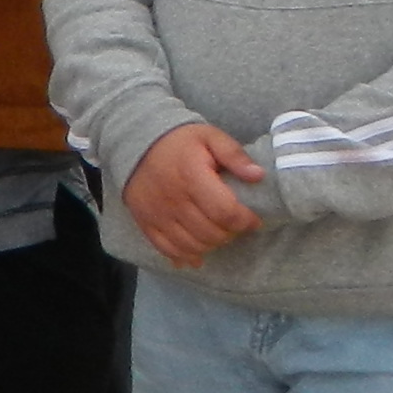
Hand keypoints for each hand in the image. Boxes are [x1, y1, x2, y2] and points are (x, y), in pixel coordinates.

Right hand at [122, 122, 270, 263]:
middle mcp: (174, 200)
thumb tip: (258, 176)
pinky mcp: (146, 223)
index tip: (253, 220)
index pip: (225, 212)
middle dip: (230, 233)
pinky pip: (168, 250)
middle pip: (211, 233)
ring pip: (192, 246)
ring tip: (217, 233)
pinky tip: (197, 254)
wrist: (135, 142)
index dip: (245, 221)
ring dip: (211, 245)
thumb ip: (235, 155)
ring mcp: (158, 215)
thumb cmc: (178, 142)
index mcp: (192, 176)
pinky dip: (186, 256)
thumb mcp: (210, 137)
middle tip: (234, 225)